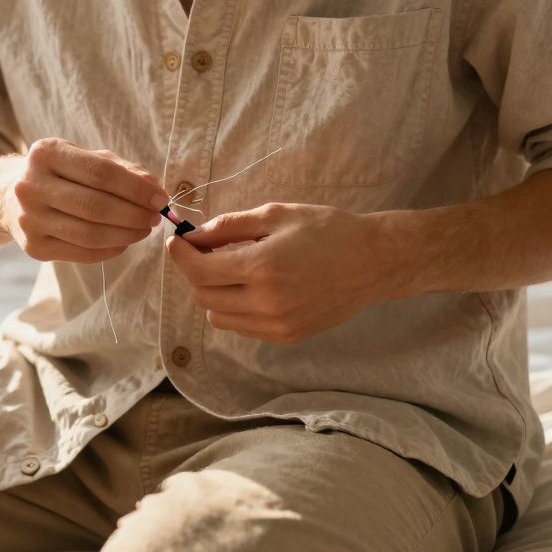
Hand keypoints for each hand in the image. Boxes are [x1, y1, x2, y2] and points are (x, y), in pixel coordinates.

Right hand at [0, 138, 168, 262]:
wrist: (8, 197)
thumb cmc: (59, 174)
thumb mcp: (84, 158)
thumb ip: (121, 169)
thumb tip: (155, 187)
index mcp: (46, 153)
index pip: (101, 173)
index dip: (136, 188)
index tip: (161, 198)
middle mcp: (31, 186)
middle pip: (96, 206)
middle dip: (134, 214)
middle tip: (155, 217)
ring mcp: (29, 219)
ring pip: (90, 234)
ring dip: (126, 234)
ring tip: (143, 230)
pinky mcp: (33, 247)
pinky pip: (82, 253)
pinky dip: (110, 250)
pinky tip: (123, 242)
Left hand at [165, 203, 407, 343]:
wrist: (375, 262)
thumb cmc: (328, 230)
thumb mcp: (277, 215)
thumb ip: (230, 226)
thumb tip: (195, 235)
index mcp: (262, 268)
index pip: (199, 271)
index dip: (181, 256)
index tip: (176, 242)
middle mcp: (266, 303)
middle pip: (203, 295)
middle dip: (194, 272)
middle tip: (202, 251)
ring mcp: (276, 325)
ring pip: (218, 316)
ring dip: (212, 292)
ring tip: (229, 269)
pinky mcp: (286, 336)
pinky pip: (241, 327)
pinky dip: (233, 308)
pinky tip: (249, 287)